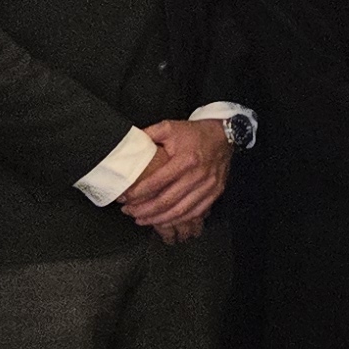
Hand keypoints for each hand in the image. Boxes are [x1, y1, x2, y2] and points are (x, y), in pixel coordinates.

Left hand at [119, 115, 232, 232]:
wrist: (224, 135)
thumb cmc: (195, 133)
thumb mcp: (169, 127)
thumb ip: (147, 135)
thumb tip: (125, 145)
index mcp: (185, 159)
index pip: (157, 182)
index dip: (138, 193)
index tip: (124, 197)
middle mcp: (198, 175)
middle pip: (167, 201)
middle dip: (144, 210)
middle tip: (128, 211)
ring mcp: (208, 185)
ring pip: (180, 211)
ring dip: (158, 219)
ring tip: (141, 219)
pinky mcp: (215, 192)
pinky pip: (195, 212)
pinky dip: (178, 220)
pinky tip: (163, 221)